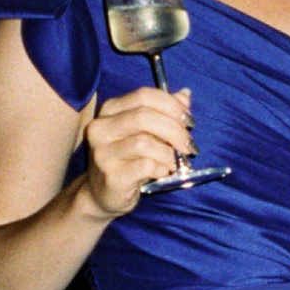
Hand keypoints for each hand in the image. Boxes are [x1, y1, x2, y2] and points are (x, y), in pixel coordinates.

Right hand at [77, 86, 194, 218]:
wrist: (103, 193)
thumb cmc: (129, 159)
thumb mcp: (145, 132)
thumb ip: (164, 112)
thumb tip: (185, 95)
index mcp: (110, 110)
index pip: (144, 95)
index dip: (172, 105)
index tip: (189, 121)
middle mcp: (101, 128)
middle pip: (144, 116)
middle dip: (175, 130)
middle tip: (188, 145)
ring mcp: (103, 152)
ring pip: (145, 143)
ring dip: (169, 153)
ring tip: (174, 162)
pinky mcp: (111, 175)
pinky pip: (146, 166)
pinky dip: (162, 168)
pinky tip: (162, 172)